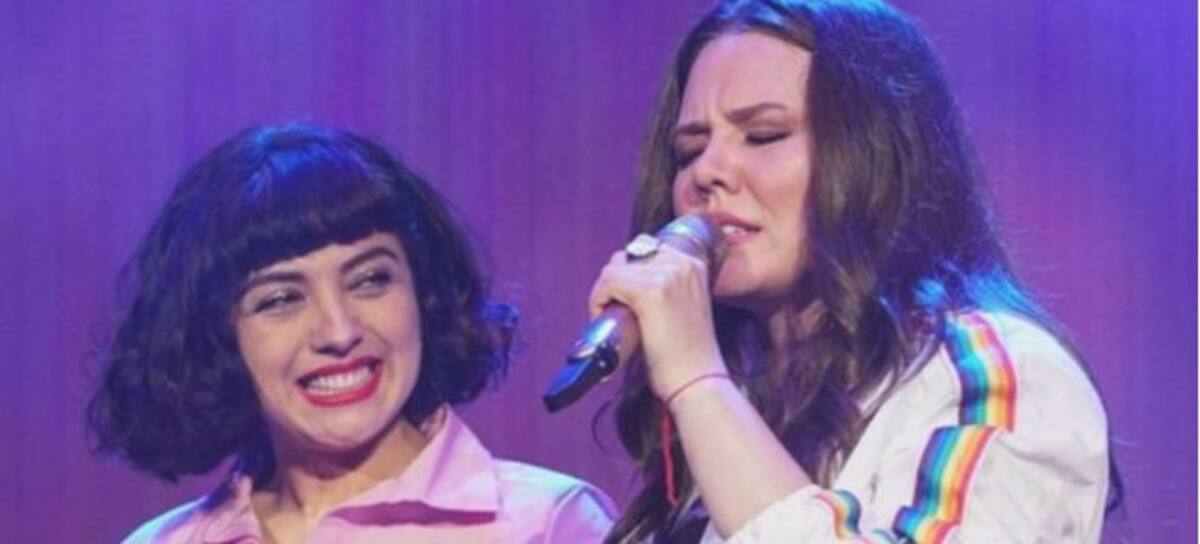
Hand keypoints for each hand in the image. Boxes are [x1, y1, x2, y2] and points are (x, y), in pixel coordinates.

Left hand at [587, 242, 728, 398]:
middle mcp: (683, 262)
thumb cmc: (688, 356)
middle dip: (614, 283)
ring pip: (614, 268)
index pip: (645, 250)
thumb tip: (627, 281)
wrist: (699, 382)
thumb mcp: (683, 307)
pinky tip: (606, 321)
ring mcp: (668, 274)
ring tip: (613, 320)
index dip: (627, 276)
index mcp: (693, 264)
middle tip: (615, 313)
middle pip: (627, 256)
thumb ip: (665, 288)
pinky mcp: (651, 290)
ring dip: (605, 293)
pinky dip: (598, 301)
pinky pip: (608, 281)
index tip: (623, 302)